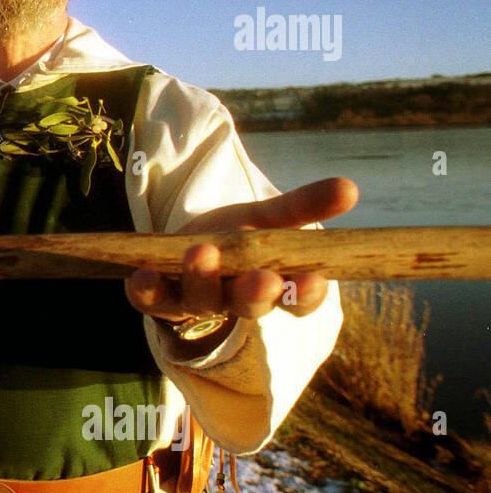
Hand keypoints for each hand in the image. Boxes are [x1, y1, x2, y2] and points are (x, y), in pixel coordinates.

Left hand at [124, 177, 358, 335]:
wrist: (183, 247)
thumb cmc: (236, 236)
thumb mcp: (269, 218)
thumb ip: (304, 206)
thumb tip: (351, 187)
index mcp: (273, 286)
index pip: (297, 299)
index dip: (305, 293)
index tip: (314, 279)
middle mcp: (235, 300)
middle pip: (249, 305)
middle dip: (256, 293)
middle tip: (262, 278)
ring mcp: (195, 301)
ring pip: (200, 299)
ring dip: (202, 279)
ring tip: (202, 253)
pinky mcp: (157, 297)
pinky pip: (151, 299)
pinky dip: (146, 289)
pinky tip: (142, 274)